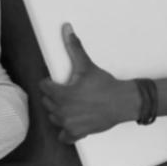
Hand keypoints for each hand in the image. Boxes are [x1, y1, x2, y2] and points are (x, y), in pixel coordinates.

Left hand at [38, 24, 137, 143]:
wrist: (123, 102)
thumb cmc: (104, 85)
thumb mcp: (86, 65)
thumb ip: (74, 47)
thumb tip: (66, 29)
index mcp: (61, 94)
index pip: (43, 88)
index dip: (49, 83)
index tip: (56, 82)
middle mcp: (62, 111)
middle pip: (47, 103)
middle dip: (53, 97)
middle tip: (66, 92)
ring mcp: (69, 124)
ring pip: (54, 118)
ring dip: (58, 112)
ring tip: (69, 105)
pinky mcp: (77, 133)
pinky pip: (64, 136)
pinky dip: (66, 131)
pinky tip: (72, 122)